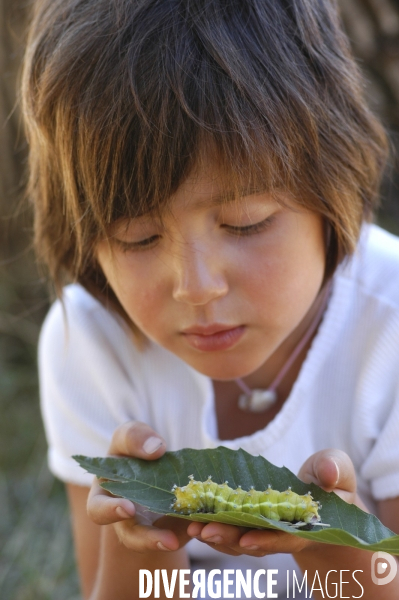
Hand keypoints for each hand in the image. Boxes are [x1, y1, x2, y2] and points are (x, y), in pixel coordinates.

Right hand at [87, 421, 190, 552]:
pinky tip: (204, 521)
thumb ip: (134, 437)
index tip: (128, 508)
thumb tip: (156, 449)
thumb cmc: (133, 450)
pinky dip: (194, 527)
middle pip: (131, 537)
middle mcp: (127, 520)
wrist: (158, 462)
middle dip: (148, 540)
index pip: (99, 511)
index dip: (110, 512)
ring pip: (160, 541)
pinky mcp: (176, 528)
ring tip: (188, 536)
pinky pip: (183, 533)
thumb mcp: (128, 437)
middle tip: (168, 540)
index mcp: (106, 497)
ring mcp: (152, 527)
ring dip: (174, 540)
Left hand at [186, 448, 361, 556]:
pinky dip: (215, 526)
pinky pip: (233, 530)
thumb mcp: (339, 471)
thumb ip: (335, 469)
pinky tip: (194, 521)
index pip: (287, 536)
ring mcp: (267, 530)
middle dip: (230, 537)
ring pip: (240, 539)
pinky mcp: (254, 523)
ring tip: (192, 528)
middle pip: (255, 540)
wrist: (326, 499)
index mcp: (308, 524)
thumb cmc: (334, 483)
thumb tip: (329, 474)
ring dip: (217, 535)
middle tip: (203, 531)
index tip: (247, 539)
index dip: (268, 538)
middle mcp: (284, 533)